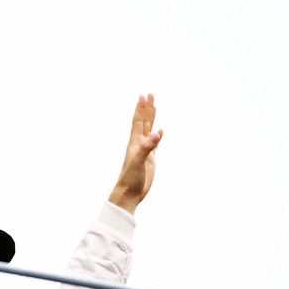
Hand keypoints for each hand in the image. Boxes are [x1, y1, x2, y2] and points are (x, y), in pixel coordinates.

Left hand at [108, 94, 163, 214]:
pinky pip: (155, 143)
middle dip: (146, 108)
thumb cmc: (131, 178)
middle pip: (143, 122)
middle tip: (150, 95)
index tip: (144, 96)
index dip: (141, 108)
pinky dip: (157, 135)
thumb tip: (157, 133)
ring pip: (148, 130)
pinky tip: (159, 131)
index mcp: (135, 142)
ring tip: (154, 107)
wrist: (129, 193)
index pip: (138, 121)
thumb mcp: (139, 161)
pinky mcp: (150, 159)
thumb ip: (147, 147)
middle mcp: (139, 144)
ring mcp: (144, 151)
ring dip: (151, 118)